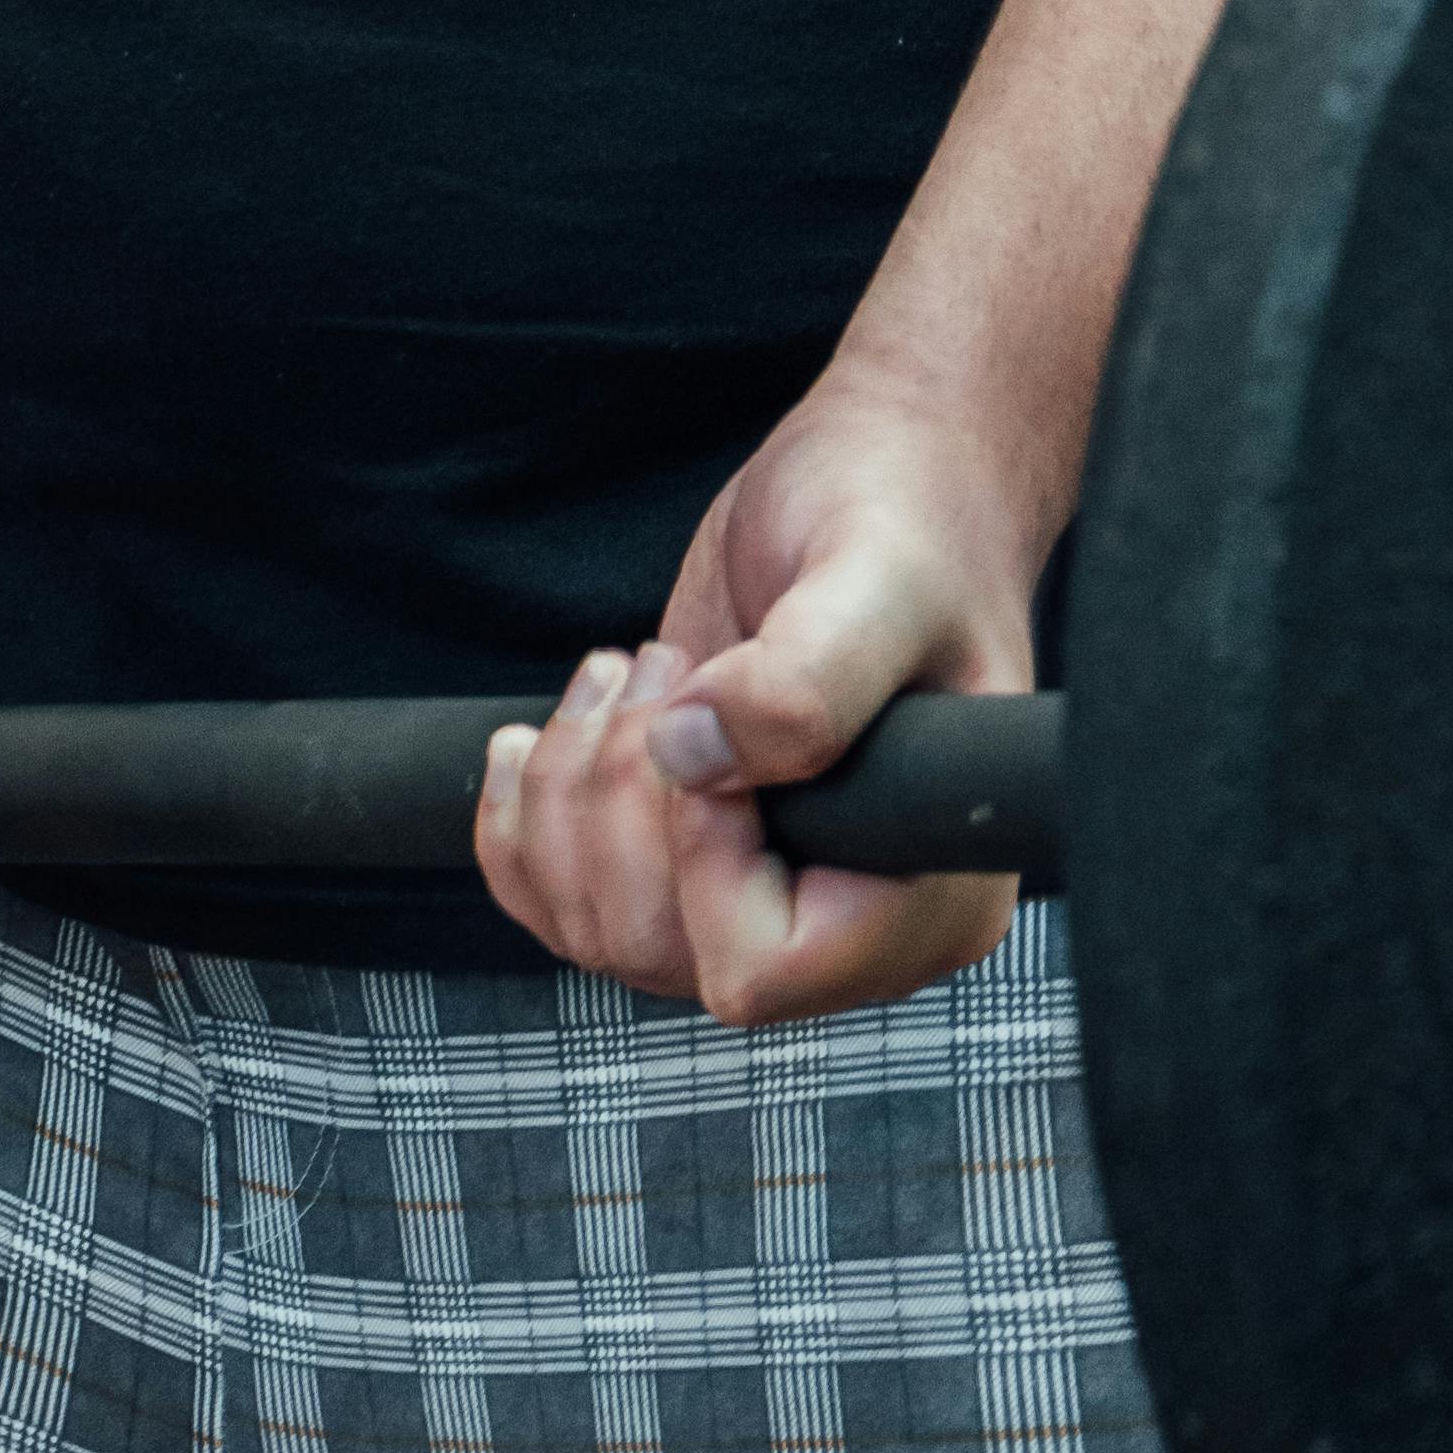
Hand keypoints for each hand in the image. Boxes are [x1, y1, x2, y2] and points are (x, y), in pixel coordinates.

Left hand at [470, 364, 1043, 1023]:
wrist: (882, 483)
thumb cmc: (912, 523)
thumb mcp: (879, 580)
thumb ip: (806, 679)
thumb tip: (690, 757)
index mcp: (927, 898)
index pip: (763, 969)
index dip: (703, 857)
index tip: (711, 721)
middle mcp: (845, 925)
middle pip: (659, 953)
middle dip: (620, 801)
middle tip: (664, 666)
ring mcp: (760, 898)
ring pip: (597, 931)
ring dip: (571, 790)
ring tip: (625, 671)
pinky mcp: (687, 861)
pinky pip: (559, 906)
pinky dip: (524, 819)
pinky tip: (557, 728)